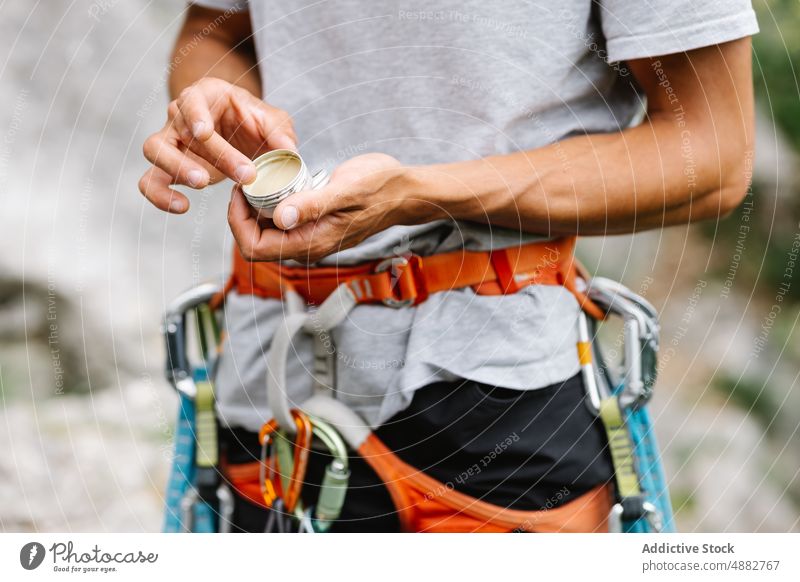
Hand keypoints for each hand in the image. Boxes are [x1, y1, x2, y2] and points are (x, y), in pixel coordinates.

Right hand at [139, 77, 296, 212]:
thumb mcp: (271, 120)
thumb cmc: (251, 121)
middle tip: (242, 174)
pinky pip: (150, 181)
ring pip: (154, 150)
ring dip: (175, 168)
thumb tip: (290, 152)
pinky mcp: (166, 168)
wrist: (236, 131)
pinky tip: (182, 207)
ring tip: (202, 184)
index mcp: (204, 96)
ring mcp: (170, 141)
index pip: (191, 101)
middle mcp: (180, 115)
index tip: (205, 132)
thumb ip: (280, 132)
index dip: (195, 116)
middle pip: (180, 129)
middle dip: (211, 153)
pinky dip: (160, 196)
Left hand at [228, 153, 415, 262]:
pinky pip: (281, 222)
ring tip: (259, 179)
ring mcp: (310, 237)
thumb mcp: (345, 191)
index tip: (242, 191)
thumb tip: (280, 218)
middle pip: (256, 242)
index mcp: (311, 244)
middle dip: (243, 215)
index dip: (238, 222)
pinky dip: (272, 203)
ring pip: (267, 232)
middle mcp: (307, 246)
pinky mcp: (313, 225)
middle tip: (247, 182)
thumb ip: (312, 206)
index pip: (255, 248)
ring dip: (256, 208)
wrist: (403, 191)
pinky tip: (277, 182)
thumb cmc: (380, 189)